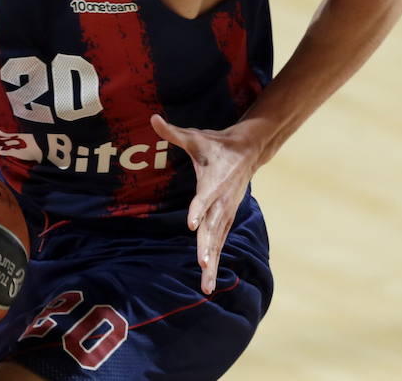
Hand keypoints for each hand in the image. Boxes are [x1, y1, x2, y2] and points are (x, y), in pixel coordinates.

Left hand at [151, 113, 260, 293]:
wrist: (248, 151)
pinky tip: (209, 280)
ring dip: (213, 261)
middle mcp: (221, 201)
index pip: (204, 198)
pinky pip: (221, 242)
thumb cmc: (217, 145)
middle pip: (213, 226)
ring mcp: (226, 212)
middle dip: (208, 246)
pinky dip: (216, 262)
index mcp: (213, 182)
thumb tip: (153, 117)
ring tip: (206, 283)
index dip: (198, 210)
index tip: (192, 223)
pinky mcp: (227, 219)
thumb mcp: (195, 137)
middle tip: (203, 263)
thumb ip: (173, 132)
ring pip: (218, 240)